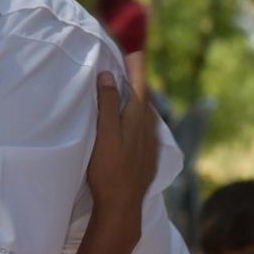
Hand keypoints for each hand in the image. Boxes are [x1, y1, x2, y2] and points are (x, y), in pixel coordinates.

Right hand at [87, 72, 158, 214]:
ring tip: (129, 91)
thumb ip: (106, 104)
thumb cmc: (109, 170)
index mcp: (137, 118)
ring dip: (138, 100)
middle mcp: (148, 128)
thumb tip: (107, 75)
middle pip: (143, 97)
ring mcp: (150, 144)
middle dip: (137, 79)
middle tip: (130, 64)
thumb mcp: (104, 134)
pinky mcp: (148, 158)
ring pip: (146, 114)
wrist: (123, 207)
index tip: (137, 46)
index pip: (139, 82)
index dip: (137, 64)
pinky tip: (133, 125)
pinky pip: (145, 129)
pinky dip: (139, 119)